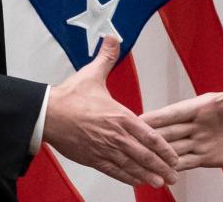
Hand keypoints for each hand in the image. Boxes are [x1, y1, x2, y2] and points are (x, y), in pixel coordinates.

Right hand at [42, 36, 178, 186]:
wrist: (47, 113)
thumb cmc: (70, 96)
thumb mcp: (92, 73)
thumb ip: (106, 57)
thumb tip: (113, 38)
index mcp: (120, 116)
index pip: (149, 135)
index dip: (164, 148)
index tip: (175, 156)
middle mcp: (116, 135)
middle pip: (144, 154)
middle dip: (161, 166)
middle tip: (174, 176)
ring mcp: (104, 148)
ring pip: (131, 166)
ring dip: (148, 175)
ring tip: (161, 183)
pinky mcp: (92, 158)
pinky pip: (113, 170)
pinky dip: (126, 177)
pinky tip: (136, 182)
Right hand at [141, 59, 222, 169]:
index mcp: (203, 106)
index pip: (176, 112)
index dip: (157, 116)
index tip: (138, 119)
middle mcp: (197, 123)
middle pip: (168, 132)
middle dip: (149, 137)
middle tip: (127, 142)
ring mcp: (200, 140)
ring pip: (173, 149)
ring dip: (158, 155)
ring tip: (139, 161)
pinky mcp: (206, 156)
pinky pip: (185, 163)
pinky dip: (173, 168)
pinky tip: (159, 173)